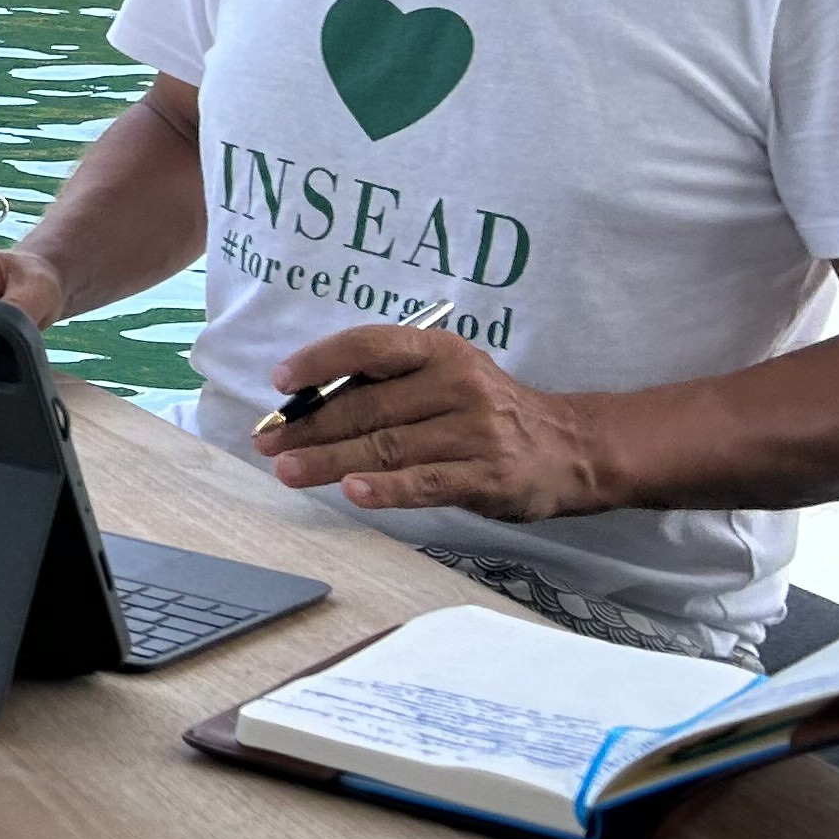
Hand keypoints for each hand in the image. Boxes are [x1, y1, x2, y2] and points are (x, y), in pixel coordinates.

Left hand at [255, 323, 610, 518]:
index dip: (321, 361)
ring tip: (288, 469)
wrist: (572, 447)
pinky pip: (428, 482)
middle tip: (266, 442)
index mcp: (441, 351)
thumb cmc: (488, 410)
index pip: (371, 347)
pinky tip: (354, 492)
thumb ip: (389, 383)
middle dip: (310, 425)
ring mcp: (476, 432)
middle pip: (369, 405)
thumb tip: (307, 400)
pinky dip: (388, 489)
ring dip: (331, 460)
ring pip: (389, 446)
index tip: (280, 382)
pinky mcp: (489, 477)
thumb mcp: (447, 376)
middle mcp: (458, 385)